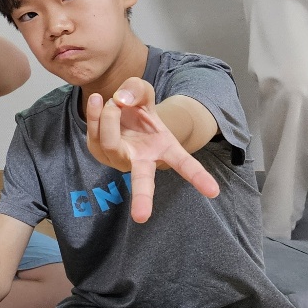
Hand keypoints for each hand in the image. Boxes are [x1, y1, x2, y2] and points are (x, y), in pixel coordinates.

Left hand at [86, 77, 220, 222]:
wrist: (119, 115)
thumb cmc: (139, 108)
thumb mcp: (144, 92)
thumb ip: (137, 89)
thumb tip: (121, 101)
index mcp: (164, 149)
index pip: (184, 164)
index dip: (199, 177)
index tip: (214, 192)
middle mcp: (142, 160)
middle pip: (143, 181)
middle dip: (142, 198)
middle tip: (141, 218)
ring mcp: (119, 158)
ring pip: (110, 140)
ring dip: (110, 114)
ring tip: (115, 101)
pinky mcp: (98, 151)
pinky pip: (94, 131)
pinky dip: (95, 112)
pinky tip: (99, 101)